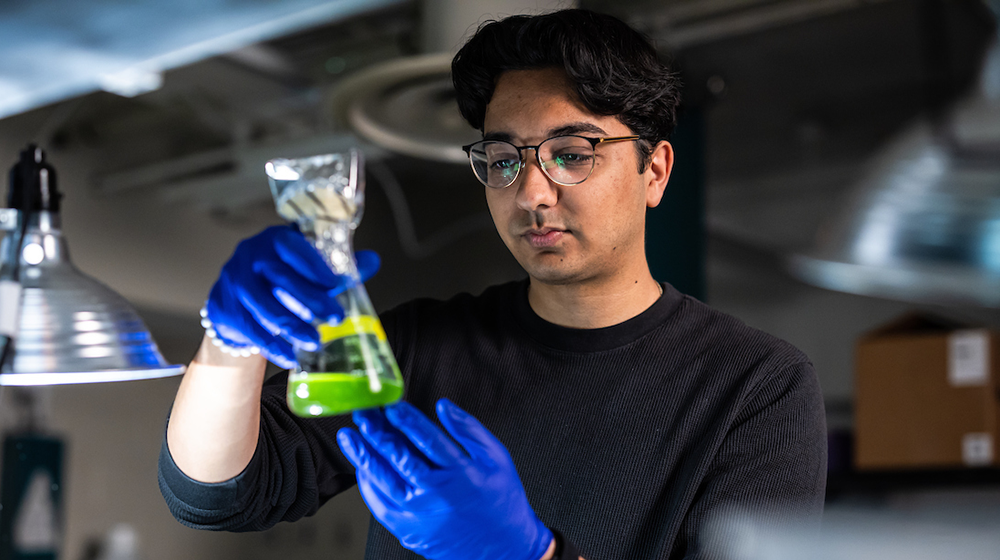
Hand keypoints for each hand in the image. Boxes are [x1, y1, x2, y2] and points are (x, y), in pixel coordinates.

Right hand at [205, 225, 379, 368]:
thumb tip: (372, 261)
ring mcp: (234, 283)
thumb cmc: (279, 279)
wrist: (236, 299)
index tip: (335, 284)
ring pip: (265, 308)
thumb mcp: (306, 267)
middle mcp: (250, 257)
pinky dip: (273, 346)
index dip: (314, 266)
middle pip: (281, 279)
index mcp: (273, 240)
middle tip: (337, 318)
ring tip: (316, 341)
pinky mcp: (224, 310)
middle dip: (311, 301)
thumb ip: (338, 264)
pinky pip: (251, 331)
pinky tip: (291, 357)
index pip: (293, 247)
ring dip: (293, 327)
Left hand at [337, 399, 552, 559]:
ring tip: (349, 436)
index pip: (425, 437)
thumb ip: (469, 429)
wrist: (504, 549)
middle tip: (361, 412)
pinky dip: (368, 485)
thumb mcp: (497, 458)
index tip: (389, 404)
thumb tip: (443, 405)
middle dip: (375, 431)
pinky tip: (361, 468)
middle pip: (398, 455)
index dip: (404, 418)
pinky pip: (381, 505)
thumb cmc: (502, 500)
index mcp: (460, 471)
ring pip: (383, 479)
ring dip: (363, 455)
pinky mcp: (409, 530)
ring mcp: (419, 513)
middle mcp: (436, 492)